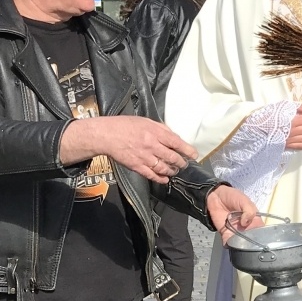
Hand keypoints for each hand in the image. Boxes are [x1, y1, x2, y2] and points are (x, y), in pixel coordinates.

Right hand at [59, 115, 196, 183]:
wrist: (106, 135)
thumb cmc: (126, 125)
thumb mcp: (146, 121)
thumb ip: (161, 129)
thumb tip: (173, 137)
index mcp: (156, 133)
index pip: (177, 143)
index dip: (188, 150)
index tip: (194, 155)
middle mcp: (152, 146)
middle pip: (173, 157)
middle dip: (182, 162)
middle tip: (184, 164)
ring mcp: (145, 157)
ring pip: (164, 168)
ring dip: (172, 171)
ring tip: (175, 170)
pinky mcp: (137, 166)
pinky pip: (152, 175)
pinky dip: (160, 178)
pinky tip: (165, 179)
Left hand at [206, 184, 260, 242]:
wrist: (216, 197)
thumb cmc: (234, 197)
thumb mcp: (244, 200)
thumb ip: (249, 210)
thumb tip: (245, 223)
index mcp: (255, 220)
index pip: (262, 231)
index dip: (262, 235)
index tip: (259, 238)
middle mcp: (247, 229)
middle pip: (252, 239)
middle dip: (251, 242)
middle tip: (248, 241)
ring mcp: (237, 232)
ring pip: (241, 243)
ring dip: (240, 245)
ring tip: (239, 244)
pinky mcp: (226, 234)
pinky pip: (229, 243)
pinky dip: (229, 245)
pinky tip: (229, 244)